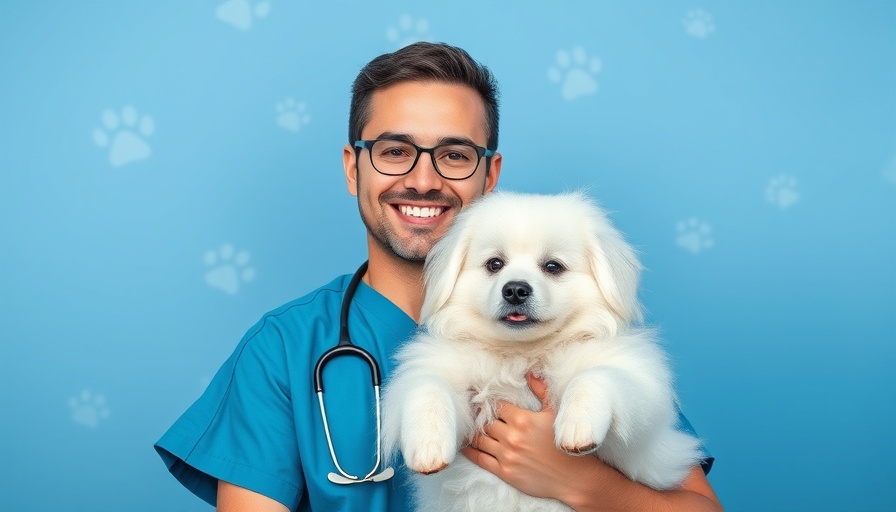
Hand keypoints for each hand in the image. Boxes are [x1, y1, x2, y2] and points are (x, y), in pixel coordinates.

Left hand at [460, 373, 602, 499]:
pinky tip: (465, 446)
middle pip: (486, 422)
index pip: (497, 406)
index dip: (489, 402)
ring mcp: (507, 455)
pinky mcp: (505, 471)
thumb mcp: (556, 413)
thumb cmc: (565, 444)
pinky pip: (480, 458)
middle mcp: (512, 436)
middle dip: (479, 416)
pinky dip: (470, 451)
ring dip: (473, 432)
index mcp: (523, 419)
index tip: (480, 399)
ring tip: (467, 427)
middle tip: (470, 412)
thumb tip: (530, 372)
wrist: (574, 478)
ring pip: (480, 439)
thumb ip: (541, 390)